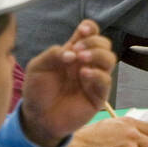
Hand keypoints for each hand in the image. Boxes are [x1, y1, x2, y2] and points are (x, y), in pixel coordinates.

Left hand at [20, 20, 114, 146]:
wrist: (38, 118)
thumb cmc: (37, 91)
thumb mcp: (37, 67)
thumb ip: (53, 54)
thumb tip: (72, 52)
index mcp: (73, 52)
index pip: (90, 34)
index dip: (90, 28)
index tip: (82, 30)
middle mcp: (87, 63)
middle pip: (104, 44)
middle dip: (94, 42)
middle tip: (77, 50)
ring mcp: (94, 79)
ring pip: (110, 59)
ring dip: (97, 54)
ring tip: (81, 59)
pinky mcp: (98, 95)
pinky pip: (106, 80)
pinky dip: (97, 74)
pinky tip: (83, 74)